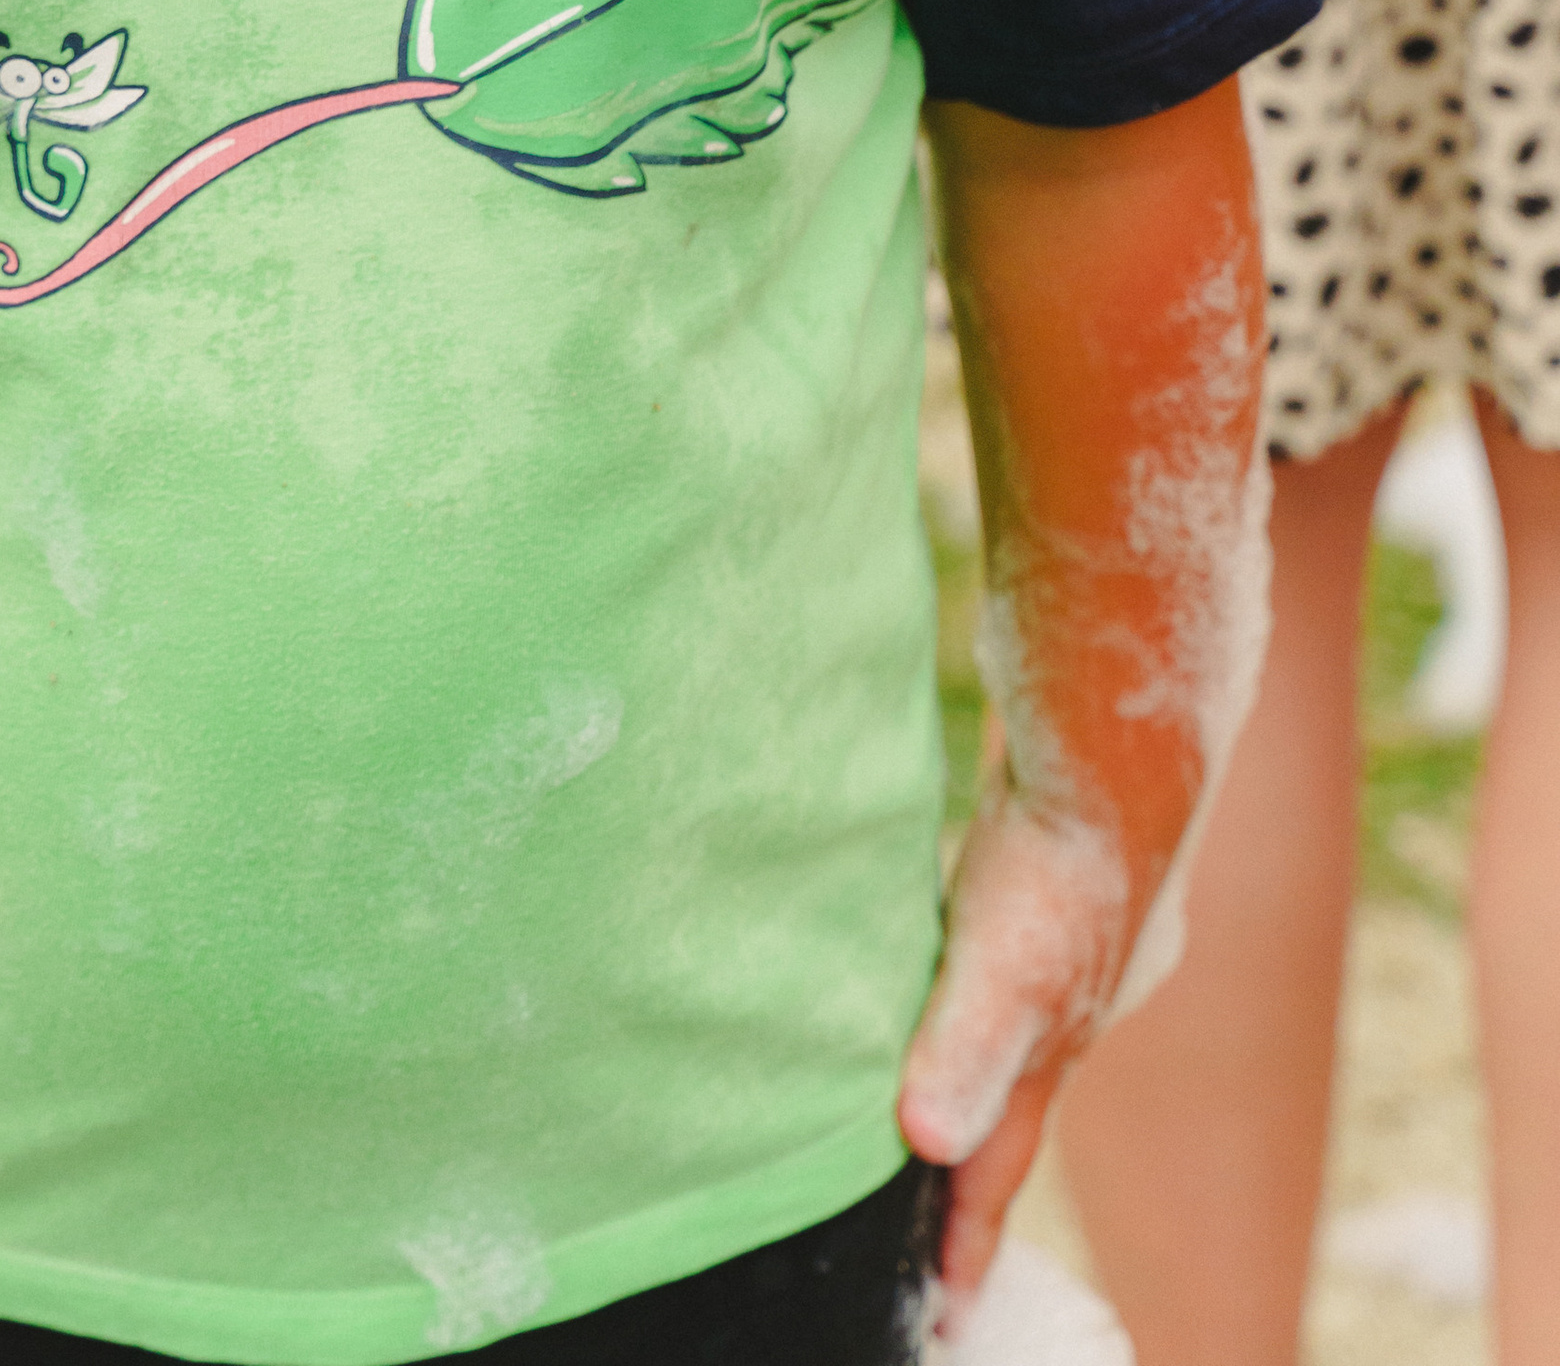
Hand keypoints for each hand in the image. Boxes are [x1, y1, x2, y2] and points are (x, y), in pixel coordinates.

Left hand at [896, 762, 1133, 1328]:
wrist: (1121, 738)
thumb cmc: (1062, 861)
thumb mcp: (1003, 966)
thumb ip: (964, 1051)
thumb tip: (924, 1145)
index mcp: (1055, 1047)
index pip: (1001, 1165)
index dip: (969, 1234)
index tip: (948, 1311)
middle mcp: (1074, 1005)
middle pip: (1019, 1100)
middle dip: (983, 1155)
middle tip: (944, 1209)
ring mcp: (1077, 940)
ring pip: (1019, 1017)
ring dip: (986, 1057)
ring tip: (951, 1081)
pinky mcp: (1059, 873)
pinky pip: (1012, 940)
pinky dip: (988, 963)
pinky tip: (972, 934)